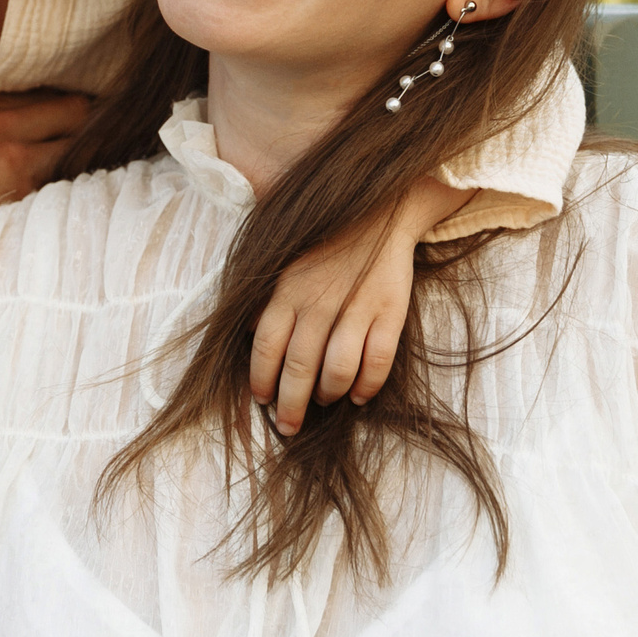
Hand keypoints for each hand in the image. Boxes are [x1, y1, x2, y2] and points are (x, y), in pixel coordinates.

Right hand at [0, 87, 87, 267]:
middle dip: (83, 121)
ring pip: (73, 147)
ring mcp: (13, 163)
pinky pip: (63, 186)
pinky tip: (78, 193)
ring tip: (92, 162)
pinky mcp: (20, 201)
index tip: (67, 107)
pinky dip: (71, 187)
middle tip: (93, 132)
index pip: (35, 90)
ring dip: (81, 154)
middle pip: (69, 112)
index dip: (55, 100)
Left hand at [250, 178, 468, 433]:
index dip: (261, 379)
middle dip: (291, 405)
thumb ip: (266, 297)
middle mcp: (319, 301)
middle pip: (299, 367)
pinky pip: (378, 362)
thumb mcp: (284, 261)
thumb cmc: (324, 240)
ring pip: (338, 370)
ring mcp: (356, 308)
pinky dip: (367, 386)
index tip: (261, 400)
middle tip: (289, 426)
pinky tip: (358, 395)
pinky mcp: (390, 312)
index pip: (266, 346)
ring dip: (328, 394)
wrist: (379, 210)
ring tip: (324, 401)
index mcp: (287, 289)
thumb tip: (246, 333)